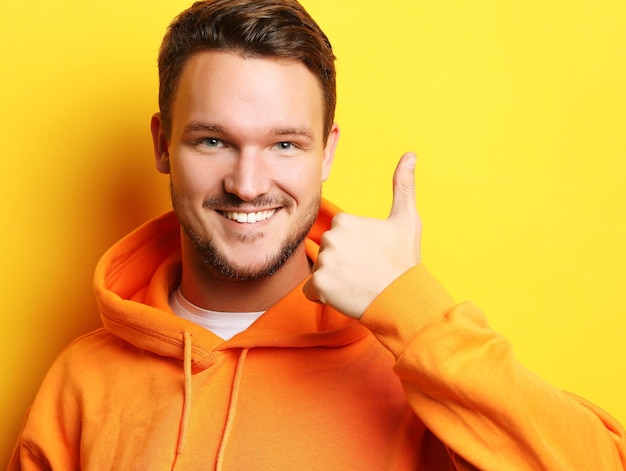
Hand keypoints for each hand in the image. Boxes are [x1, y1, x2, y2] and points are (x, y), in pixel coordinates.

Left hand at [303, 152, 421, 318]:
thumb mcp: (407, 219)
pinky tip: (345, 295)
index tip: (369, 256)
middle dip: (340, 262)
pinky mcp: (319, 286)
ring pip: (320, 271)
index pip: (337, 236)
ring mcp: (324, 262)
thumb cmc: (404, 260)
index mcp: (345, 221)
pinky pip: (311, 291)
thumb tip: (410, 155)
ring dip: (333, 280)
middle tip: (364, 271)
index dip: (353, 248)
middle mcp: (331, 238)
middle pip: (327, 252)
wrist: (403, 299)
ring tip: (357, 284)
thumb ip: (403, 185)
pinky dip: (324, 296)